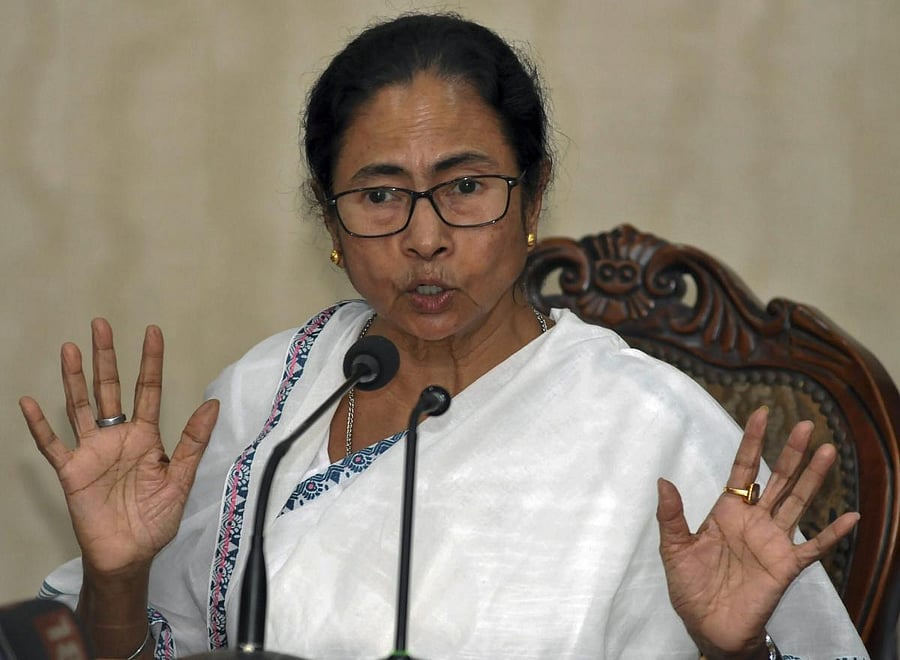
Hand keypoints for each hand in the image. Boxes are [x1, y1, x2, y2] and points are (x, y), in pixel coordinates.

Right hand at [20, 319, 218, 579]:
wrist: (129, 554)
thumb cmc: (156, 519)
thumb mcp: (181, 479)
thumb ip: (193, 442)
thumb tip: (212, 403)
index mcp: (147, 437)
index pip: (148, 390)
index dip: (150, 362)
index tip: (152, 331)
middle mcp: (118, 437)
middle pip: (110, 389)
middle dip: (106, 357)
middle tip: (101, 324)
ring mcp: (92, 451)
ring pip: (80, 406)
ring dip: (73, 378)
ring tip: (70, 348)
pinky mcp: (71, 471)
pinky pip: (52, 444)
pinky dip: (40, 424)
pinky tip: (29, 401)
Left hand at [656, 407, 858, 658]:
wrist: (708, 627)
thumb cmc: (690, 587)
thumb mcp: (674, 549)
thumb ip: (671, 516)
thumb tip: (662, 480)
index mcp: (727, 511)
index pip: (743, 469)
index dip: (752, 442)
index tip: (761, 413)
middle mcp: (754, 520)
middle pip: (778, 479)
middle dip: (790, 452)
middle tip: (805, 423)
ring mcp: (773, 541)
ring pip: (798, 503)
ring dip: (814, 478)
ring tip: (827, 451)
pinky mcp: (786, 566)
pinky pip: (814, 548)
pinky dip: (832, 534)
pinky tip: (850, 516)